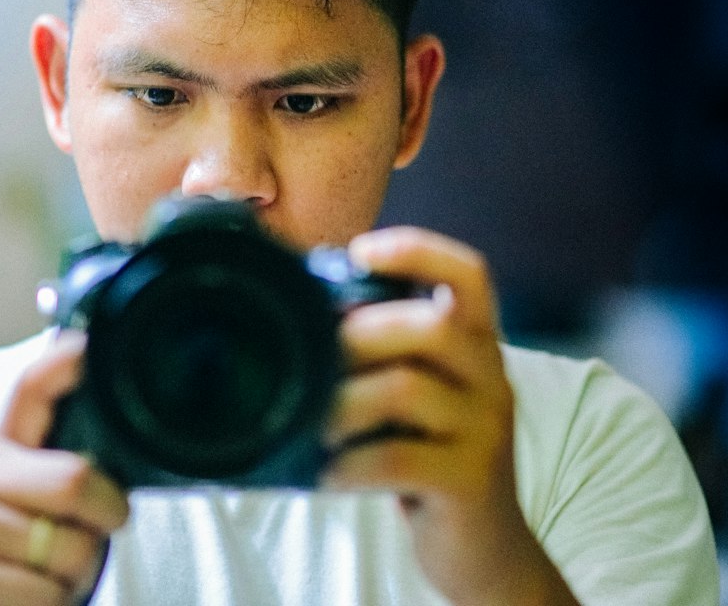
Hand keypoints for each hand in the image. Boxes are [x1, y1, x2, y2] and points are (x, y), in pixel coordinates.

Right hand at [0, 332, 128, 605]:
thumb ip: (67, 468)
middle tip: (87, 535)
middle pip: (77, 478)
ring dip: (77, 576)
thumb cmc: (13, 560)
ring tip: (47, 575)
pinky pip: (49, 597)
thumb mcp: (37, 504)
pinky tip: (25, 602)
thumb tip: (109, 418)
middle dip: (105, 519)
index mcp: (4, 451)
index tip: (87, 341)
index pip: (31, 389)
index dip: (63, 360)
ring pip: (73, 548)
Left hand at [324, 227, 577, 605]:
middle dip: (360, 334)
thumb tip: (305, 302)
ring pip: (407, 390)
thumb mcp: (424, 390)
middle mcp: (492, 377)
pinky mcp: (469, 483)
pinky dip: (350, 463)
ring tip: (314, 422)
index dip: (418, 249)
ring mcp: (486, 430)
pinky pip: (398, 459)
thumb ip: (388, 349)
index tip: (360, 251)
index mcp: (479, 343)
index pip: (470, 274)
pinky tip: (328, 473)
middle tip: (315, 357)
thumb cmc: (432, 450)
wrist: (487, 547)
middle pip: (432, 326)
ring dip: (343, 401)